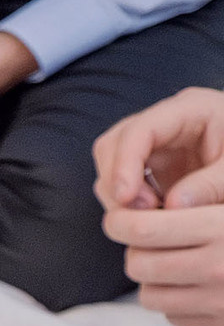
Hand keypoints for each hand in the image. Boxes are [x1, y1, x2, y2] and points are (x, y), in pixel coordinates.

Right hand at [92, 87, 223, 212]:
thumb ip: (212, 185)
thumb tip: (173, 207)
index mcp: (191, 109)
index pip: (139, 130)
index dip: (124, 165)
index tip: (125, 199)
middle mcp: (166, 122)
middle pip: (114, 144)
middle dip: (116, 181)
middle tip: (143, 212)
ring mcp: (157, 144)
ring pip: (112, 164)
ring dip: (120, 194)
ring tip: (152, 216)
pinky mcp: (155, 166)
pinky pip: (126, 182)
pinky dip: (130, 202)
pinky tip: (154, 216)